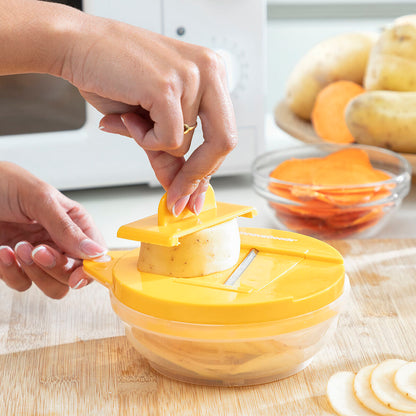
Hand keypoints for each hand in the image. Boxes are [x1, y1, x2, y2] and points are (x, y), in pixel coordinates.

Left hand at [0, 162, 106, 297]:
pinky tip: (3, 251)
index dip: (91, 268)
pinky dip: (11, 272)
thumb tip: (96, 251)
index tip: (78, 275)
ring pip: (52, 285)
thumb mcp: (41, 199)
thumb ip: (68, 228)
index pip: (94, 254)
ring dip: (34, 272)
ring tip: (19, 247)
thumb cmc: (3, 183)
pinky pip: (21, 283)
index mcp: (74, 223)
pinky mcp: (15, 266)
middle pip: (74, 274)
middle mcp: (59, 241)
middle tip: (40, 251)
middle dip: (57, 268)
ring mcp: (38, 255)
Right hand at [59, 15, 237, 215]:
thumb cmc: (113, 74)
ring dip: (153, 144)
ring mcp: (191, 76)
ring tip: (132, 120)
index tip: (194, 194)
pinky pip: (167, 140)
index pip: (223, 133)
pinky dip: (143, 138)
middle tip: (177, 197)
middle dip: (197, 175)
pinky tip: (128, 116)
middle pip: (223, 142)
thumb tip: (177, 187)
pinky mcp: (168, 87)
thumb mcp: (150, 119)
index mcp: (211, 74)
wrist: (77, 46)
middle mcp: (208, 71)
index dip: (207, 169)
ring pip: (185, 144)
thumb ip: (167, 151)